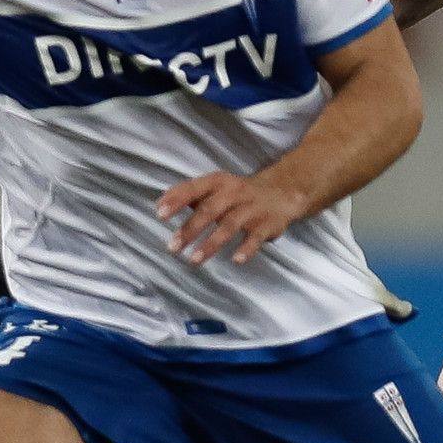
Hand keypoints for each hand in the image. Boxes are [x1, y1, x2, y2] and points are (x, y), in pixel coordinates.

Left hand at [156, 173, 307, 265]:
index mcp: (219, 182)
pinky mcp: (267, 224)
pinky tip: (236, 261)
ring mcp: (252, 209)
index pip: (195, 188)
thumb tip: (160, 204)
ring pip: (230, 224)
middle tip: (173, 247)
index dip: (177, 200)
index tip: (160, 214)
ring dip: (212, 243)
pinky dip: (246, 249)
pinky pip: (256, 237)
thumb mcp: (216, 187)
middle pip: (210, 209)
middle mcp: (235, 192)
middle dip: (190, 228)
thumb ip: (190, 195)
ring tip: (194, 260)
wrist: (283, 192)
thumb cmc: (239, 193)